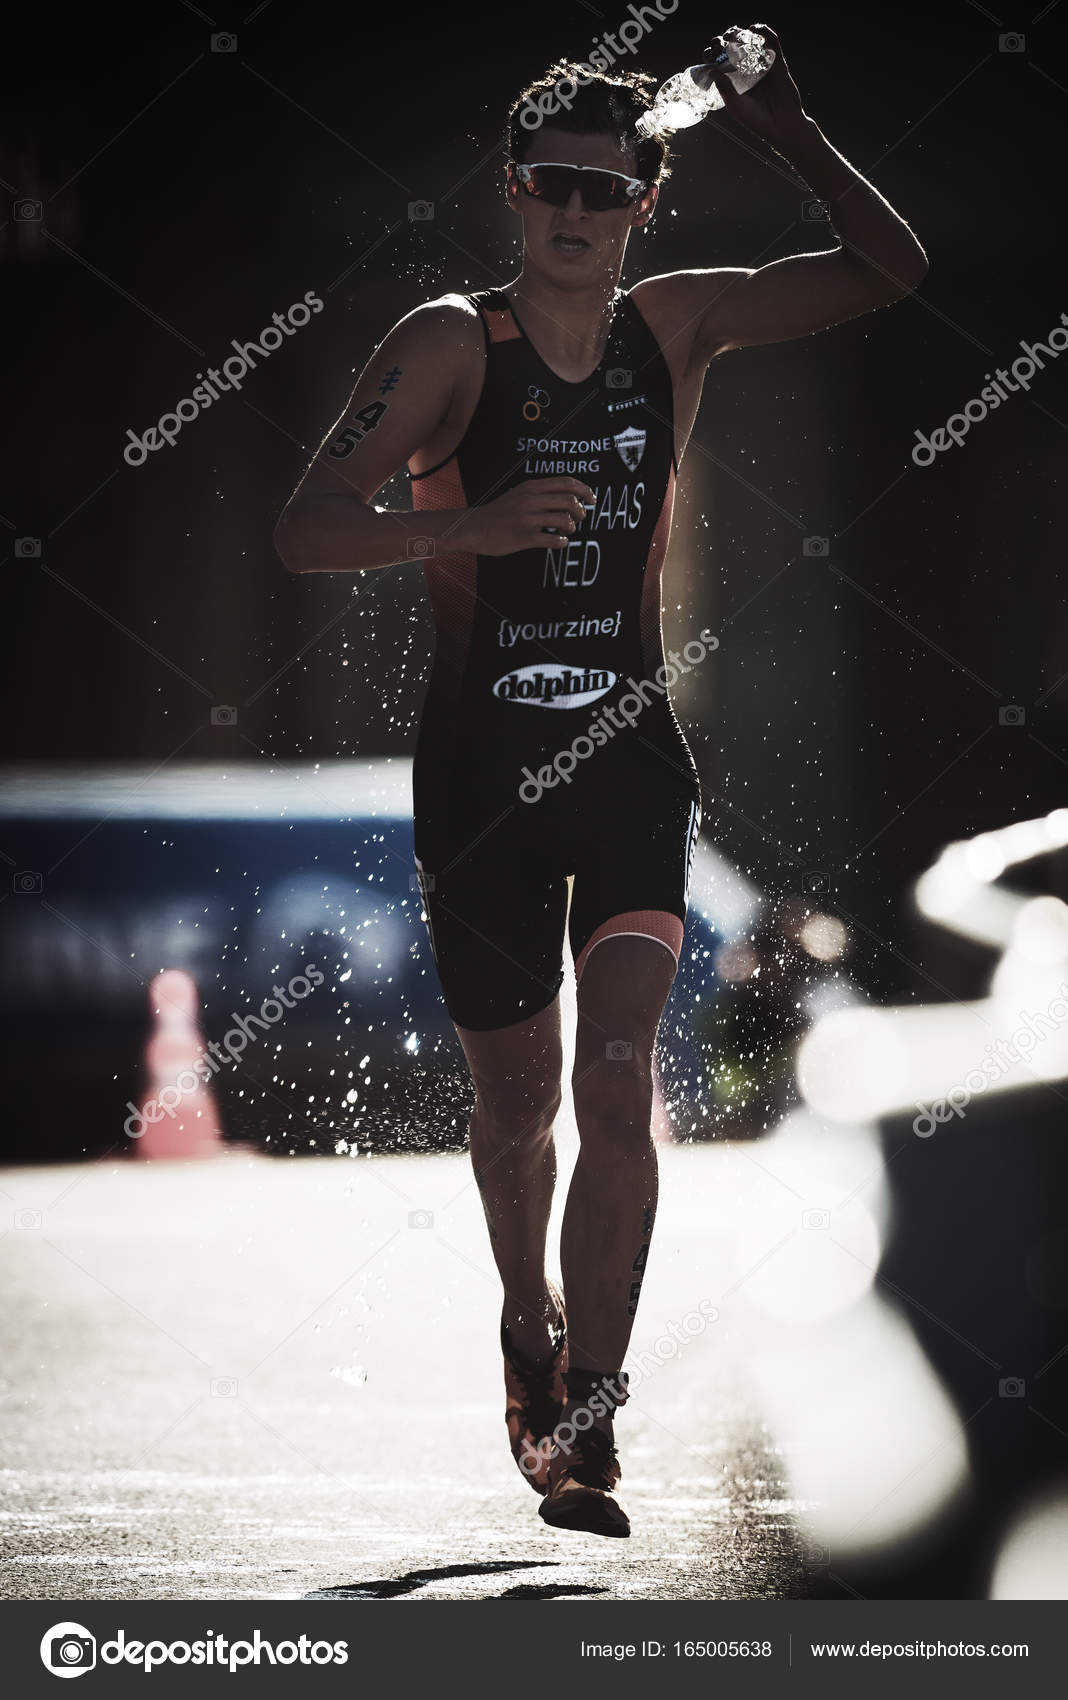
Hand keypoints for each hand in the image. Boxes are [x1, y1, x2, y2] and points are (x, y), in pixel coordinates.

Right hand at [457, 477, 595, 555]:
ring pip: (564, 520)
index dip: (585, 490)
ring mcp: (527, 519)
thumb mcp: (518, 494)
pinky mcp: (523, 537)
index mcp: (531, 487)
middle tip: (580, 517)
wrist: (472, 527)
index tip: (591, 499)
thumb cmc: (498, 513)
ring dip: (572, 527)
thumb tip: (566, 496)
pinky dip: (562, 542)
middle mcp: (531, 500)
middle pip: (570, 500)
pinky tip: (560, 542)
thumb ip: (539, 493)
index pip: (567, 483)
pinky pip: (552, 540)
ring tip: (567, 531)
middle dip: (581, 511)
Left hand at [699, 23, 807, 146]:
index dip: (713, 55)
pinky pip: (772, 42)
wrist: (782, 126)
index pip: (721, 62)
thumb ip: (724, 88)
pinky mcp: (777, 62)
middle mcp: (747, 70)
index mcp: (735, 80)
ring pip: (751, 42)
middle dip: (725, 41)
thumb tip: (711, 70)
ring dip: (741, 34)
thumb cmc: (757, 120)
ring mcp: (762, 65)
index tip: (708, 54)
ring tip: (732, 35)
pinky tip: (754, 29)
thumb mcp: (736, 105)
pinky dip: (764, 32)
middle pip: (734, 48)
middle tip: (720, 42)